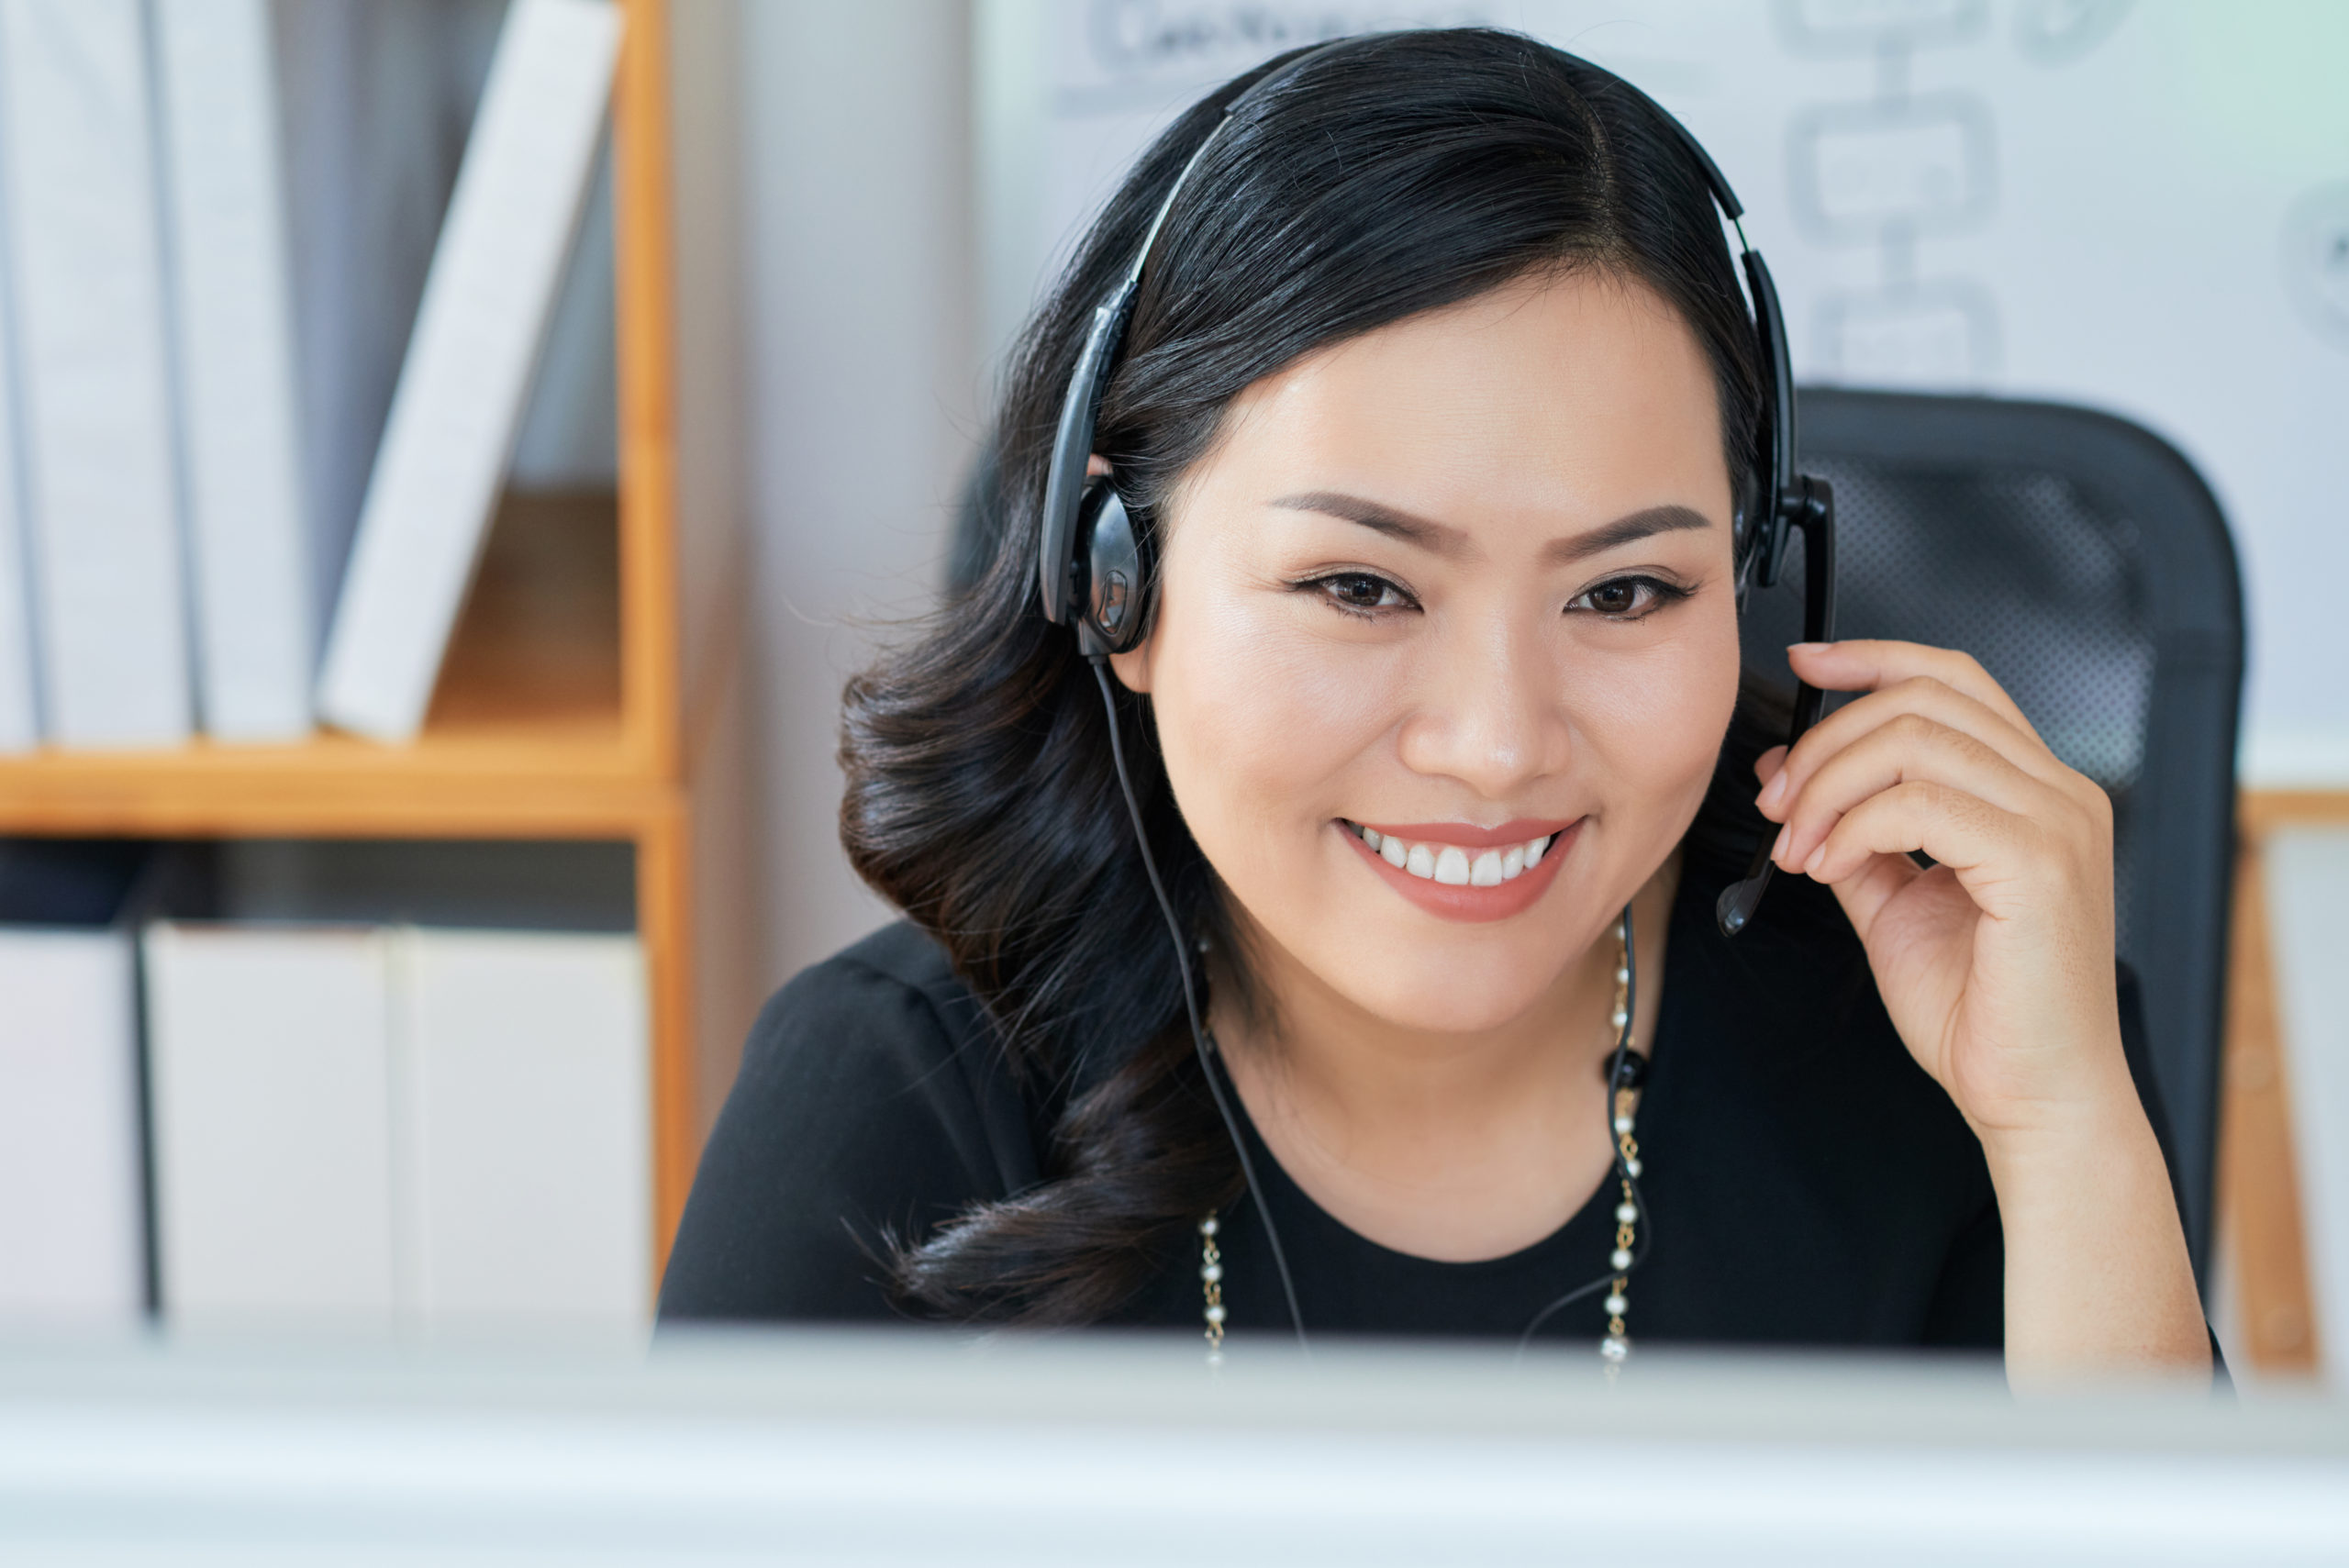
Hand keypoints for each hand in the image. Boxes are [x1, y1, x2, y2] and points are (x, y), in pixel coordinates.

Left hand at [1751, 640, 2127, 1144]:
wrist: (2031, 1097)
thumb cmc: (1978, 1012)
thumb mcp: (1894, 902)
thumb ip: (1853, 832)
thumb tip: (1790, 774)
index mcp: (2035, 789)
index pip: (1955, 679)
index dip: (1873, 657)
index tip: (1805, 663)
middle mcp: (2060, 792)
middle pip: (1923, 698)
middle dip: (1827, 740)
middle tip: (1777, 801)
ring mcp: (2058, 821)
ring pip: (1915, 739)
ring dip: (1830, 785)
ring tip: (1798, 845)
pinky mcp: (2040, 862)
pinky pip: (1922, 802)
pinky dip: (1854, 826)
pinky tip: (1829, 867)